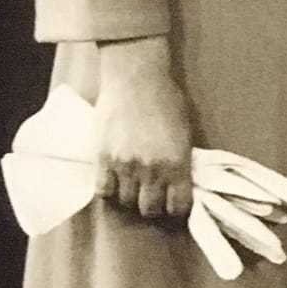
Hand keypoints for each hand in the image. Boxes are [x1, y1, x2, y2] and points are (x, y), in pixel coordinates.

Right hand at [94, 37, 193, 220]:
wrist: (135, 77)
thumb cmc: (165, 98)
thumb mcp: (184, 131)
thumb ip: (181, 159)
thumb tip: (180, 181)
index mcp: (177, 163)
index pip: (178, 206)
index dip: (177, 209)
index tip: (173, 204)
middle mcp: (151, 170)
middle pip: (149, 209)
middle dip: (152, 206)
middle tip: (152, 196)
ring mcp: (124, 166)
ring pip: (126, 202)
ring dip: (130, 197)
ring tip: (132, 185)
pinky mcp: (102, 159)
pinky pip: (103, 190)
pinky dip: (109, 189)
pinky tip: (114, 180)